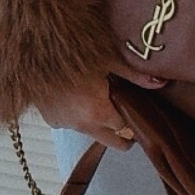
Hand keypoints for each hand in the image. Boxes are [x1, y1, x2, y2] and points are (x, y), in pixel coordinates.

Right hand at [33, 64, 165, 149]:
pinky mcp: (52, 121)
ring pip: (92, 132)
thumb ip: (134, 75)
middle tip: (128, 122)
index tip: (136, 112)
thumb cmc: (73, 54)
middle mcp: (83, 125)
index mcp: (99, 113)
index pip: (125, 128)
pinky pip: (72, 124)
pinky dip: (78, 116)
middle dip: (123, 135)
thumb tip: (161, 82)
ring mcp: (66, 125)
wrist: (34, 53)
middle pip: (112, 141)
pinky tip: (77, 98)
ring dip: (98, 122)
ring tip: (99, 99)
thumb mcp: (107, 60)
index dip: (133, 120)